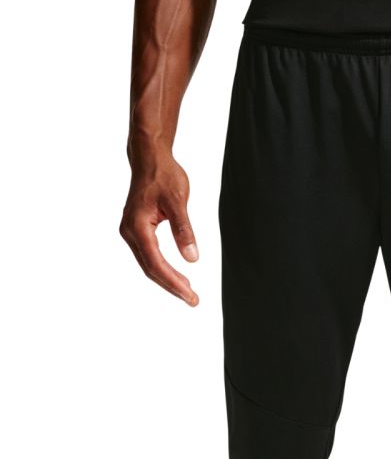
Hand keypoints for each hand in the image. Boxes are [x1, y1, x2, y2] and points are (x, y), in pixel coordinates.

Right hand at [120, 148, 199, 305]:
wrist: (149, 159)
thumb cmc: (163, 176)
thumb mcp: (178, 202)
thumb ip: (184, 230)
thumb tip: (192, 258)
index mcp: (137, 227)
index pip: (156, 263)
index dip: (173, 282)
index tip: (190, 295)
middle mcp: (130, 232)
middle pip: (150, 268)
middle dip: (171, 286)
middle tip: (192, 300)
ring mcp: (131, 231)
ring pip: (148, 263)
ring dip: (167, 279)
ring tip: (188, 291)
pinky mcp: (136, 230)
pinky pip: (148, 255)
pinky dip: (162, 267)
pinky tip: (176, 275)